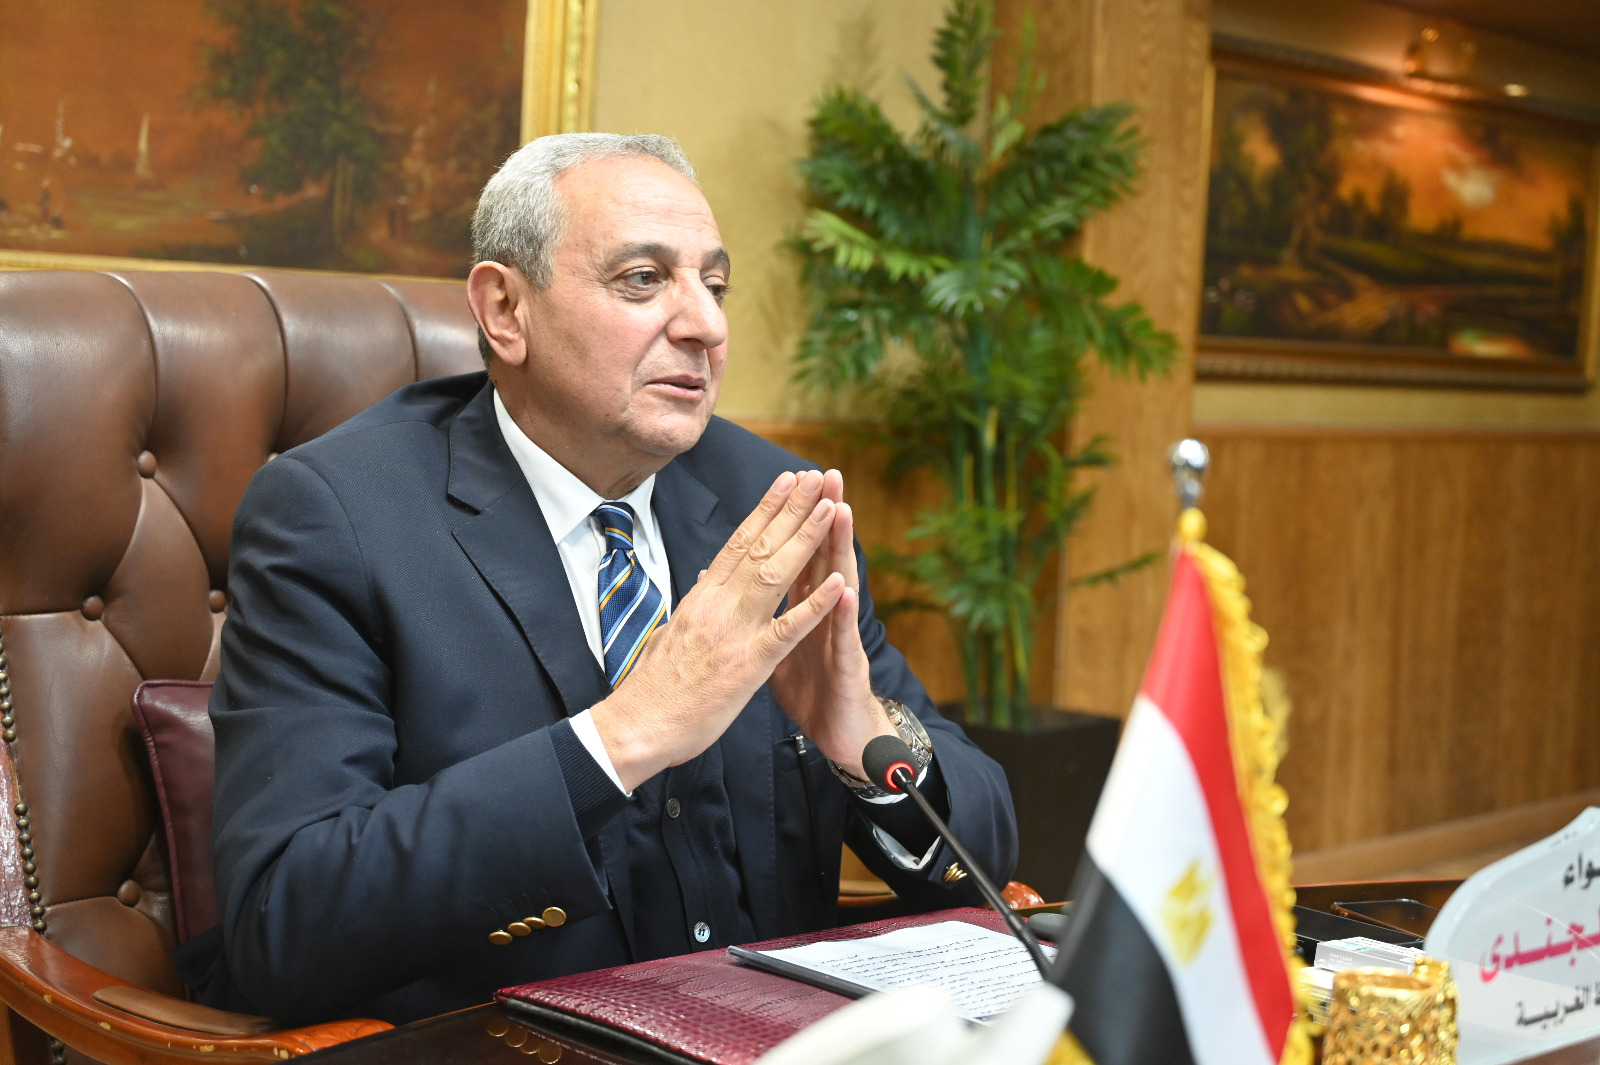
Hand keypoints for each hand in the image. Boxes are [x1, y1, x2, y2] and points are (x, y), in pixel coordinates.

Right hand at [590, 470, 846, 790]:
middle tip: (817, 476)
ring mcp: (734, 631)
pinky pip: (787, 630)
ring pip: (776, 573)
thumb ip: (693, 605)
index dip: (765, 509)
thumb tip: (701, 581)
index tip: (786, 482)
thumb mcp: (671, 632)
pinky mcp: (748, 664)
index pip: (738, 542)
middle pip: (761, 545)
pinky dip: (814, 605)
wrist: (636, 725)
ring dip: (806, 538)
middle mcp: (717, 604)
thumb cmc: (653, 686)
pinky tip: (836, 584)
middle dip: (792, 508)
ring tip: (829, 507)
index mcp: (701, 596)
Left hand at [769, 470, 894, 778]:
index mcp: (803, 606)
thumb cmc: (812, 689)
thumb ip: (762, 612)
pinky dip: (842, 613)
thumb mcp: (775, 647)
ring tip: (840, 510)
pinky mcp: (847, 667)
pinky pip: (844, 638)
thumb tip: (733, 584)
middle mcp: (826, 614)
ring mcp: (839, 637)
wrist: (840, 735)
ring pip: (840, 585)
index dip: (791, 519)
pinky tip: (845, 588)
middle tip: (824, 474)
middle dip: (821, 514)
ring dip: (840, 548)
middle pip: (822, 556)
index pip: (796, 553)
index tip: (788, 480)